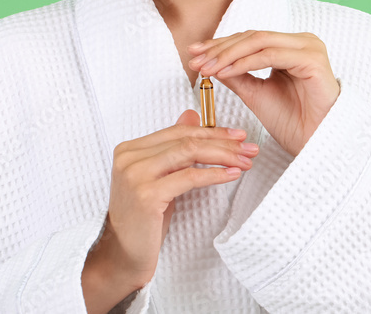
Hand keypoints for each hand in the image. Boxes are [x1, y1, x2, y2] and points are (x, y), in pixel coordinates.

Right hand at [83, 110, 258, 306]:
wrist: (122, 255)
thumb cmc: (142, 219)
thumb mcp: (159, 177)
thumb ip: (173, 147)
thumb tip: (192, 115)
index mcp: (129, 149)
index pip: (177, 131)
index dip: (210, 131)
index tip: (236, 136)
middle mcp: (129, 158)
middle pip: (185, 140)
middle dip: (222, 142)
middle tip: (248, 147)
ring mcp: (136, 175)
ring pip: (189, 153)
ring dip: (223, 155)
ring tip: (245, 161)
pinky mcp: (147, 194)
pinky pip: (189, 177)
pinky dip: (214, 174)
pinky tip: (231, 175)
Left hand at [188, 30, 340, 157]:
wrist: (316, 144)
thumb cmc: (293, 122)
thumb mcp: (255, 94)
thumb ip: (236, 75)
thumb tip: (209, 63)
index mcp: (291, 47)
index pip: (250, 39)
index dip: (220, 45)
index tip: (194, 54)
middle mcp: (301, 42)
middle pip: (252, 37)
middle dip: (220, 48)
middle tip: (195, 59)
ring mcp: (309, 48)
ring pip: (259, 42)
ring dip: (228, 54)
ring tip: (206, 67)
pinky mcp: (312, 60)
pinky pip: (271, 56)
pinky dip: (244, 63)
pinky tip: (225, 72)